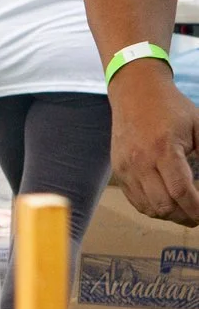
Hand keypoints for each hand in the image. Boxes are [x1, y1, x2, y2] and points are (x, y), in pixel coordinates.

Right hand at [113, 65, 198, 225]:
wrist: (134, 91)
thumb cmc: (169, 107)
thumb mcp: (198, 126)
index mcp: (163, 149)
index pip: (181, 192)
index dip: (197, 209)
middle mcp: (140, 161)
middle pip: (164, 205)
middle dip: (185, 217)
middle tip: (198, 216)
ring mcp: (126, 166)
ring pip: (148, 207)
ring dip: (169, 215)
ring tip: (184, 212)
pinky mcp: (118, 169)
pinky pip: (134, 199)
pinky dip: (151, 208)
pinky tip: (165, 203)